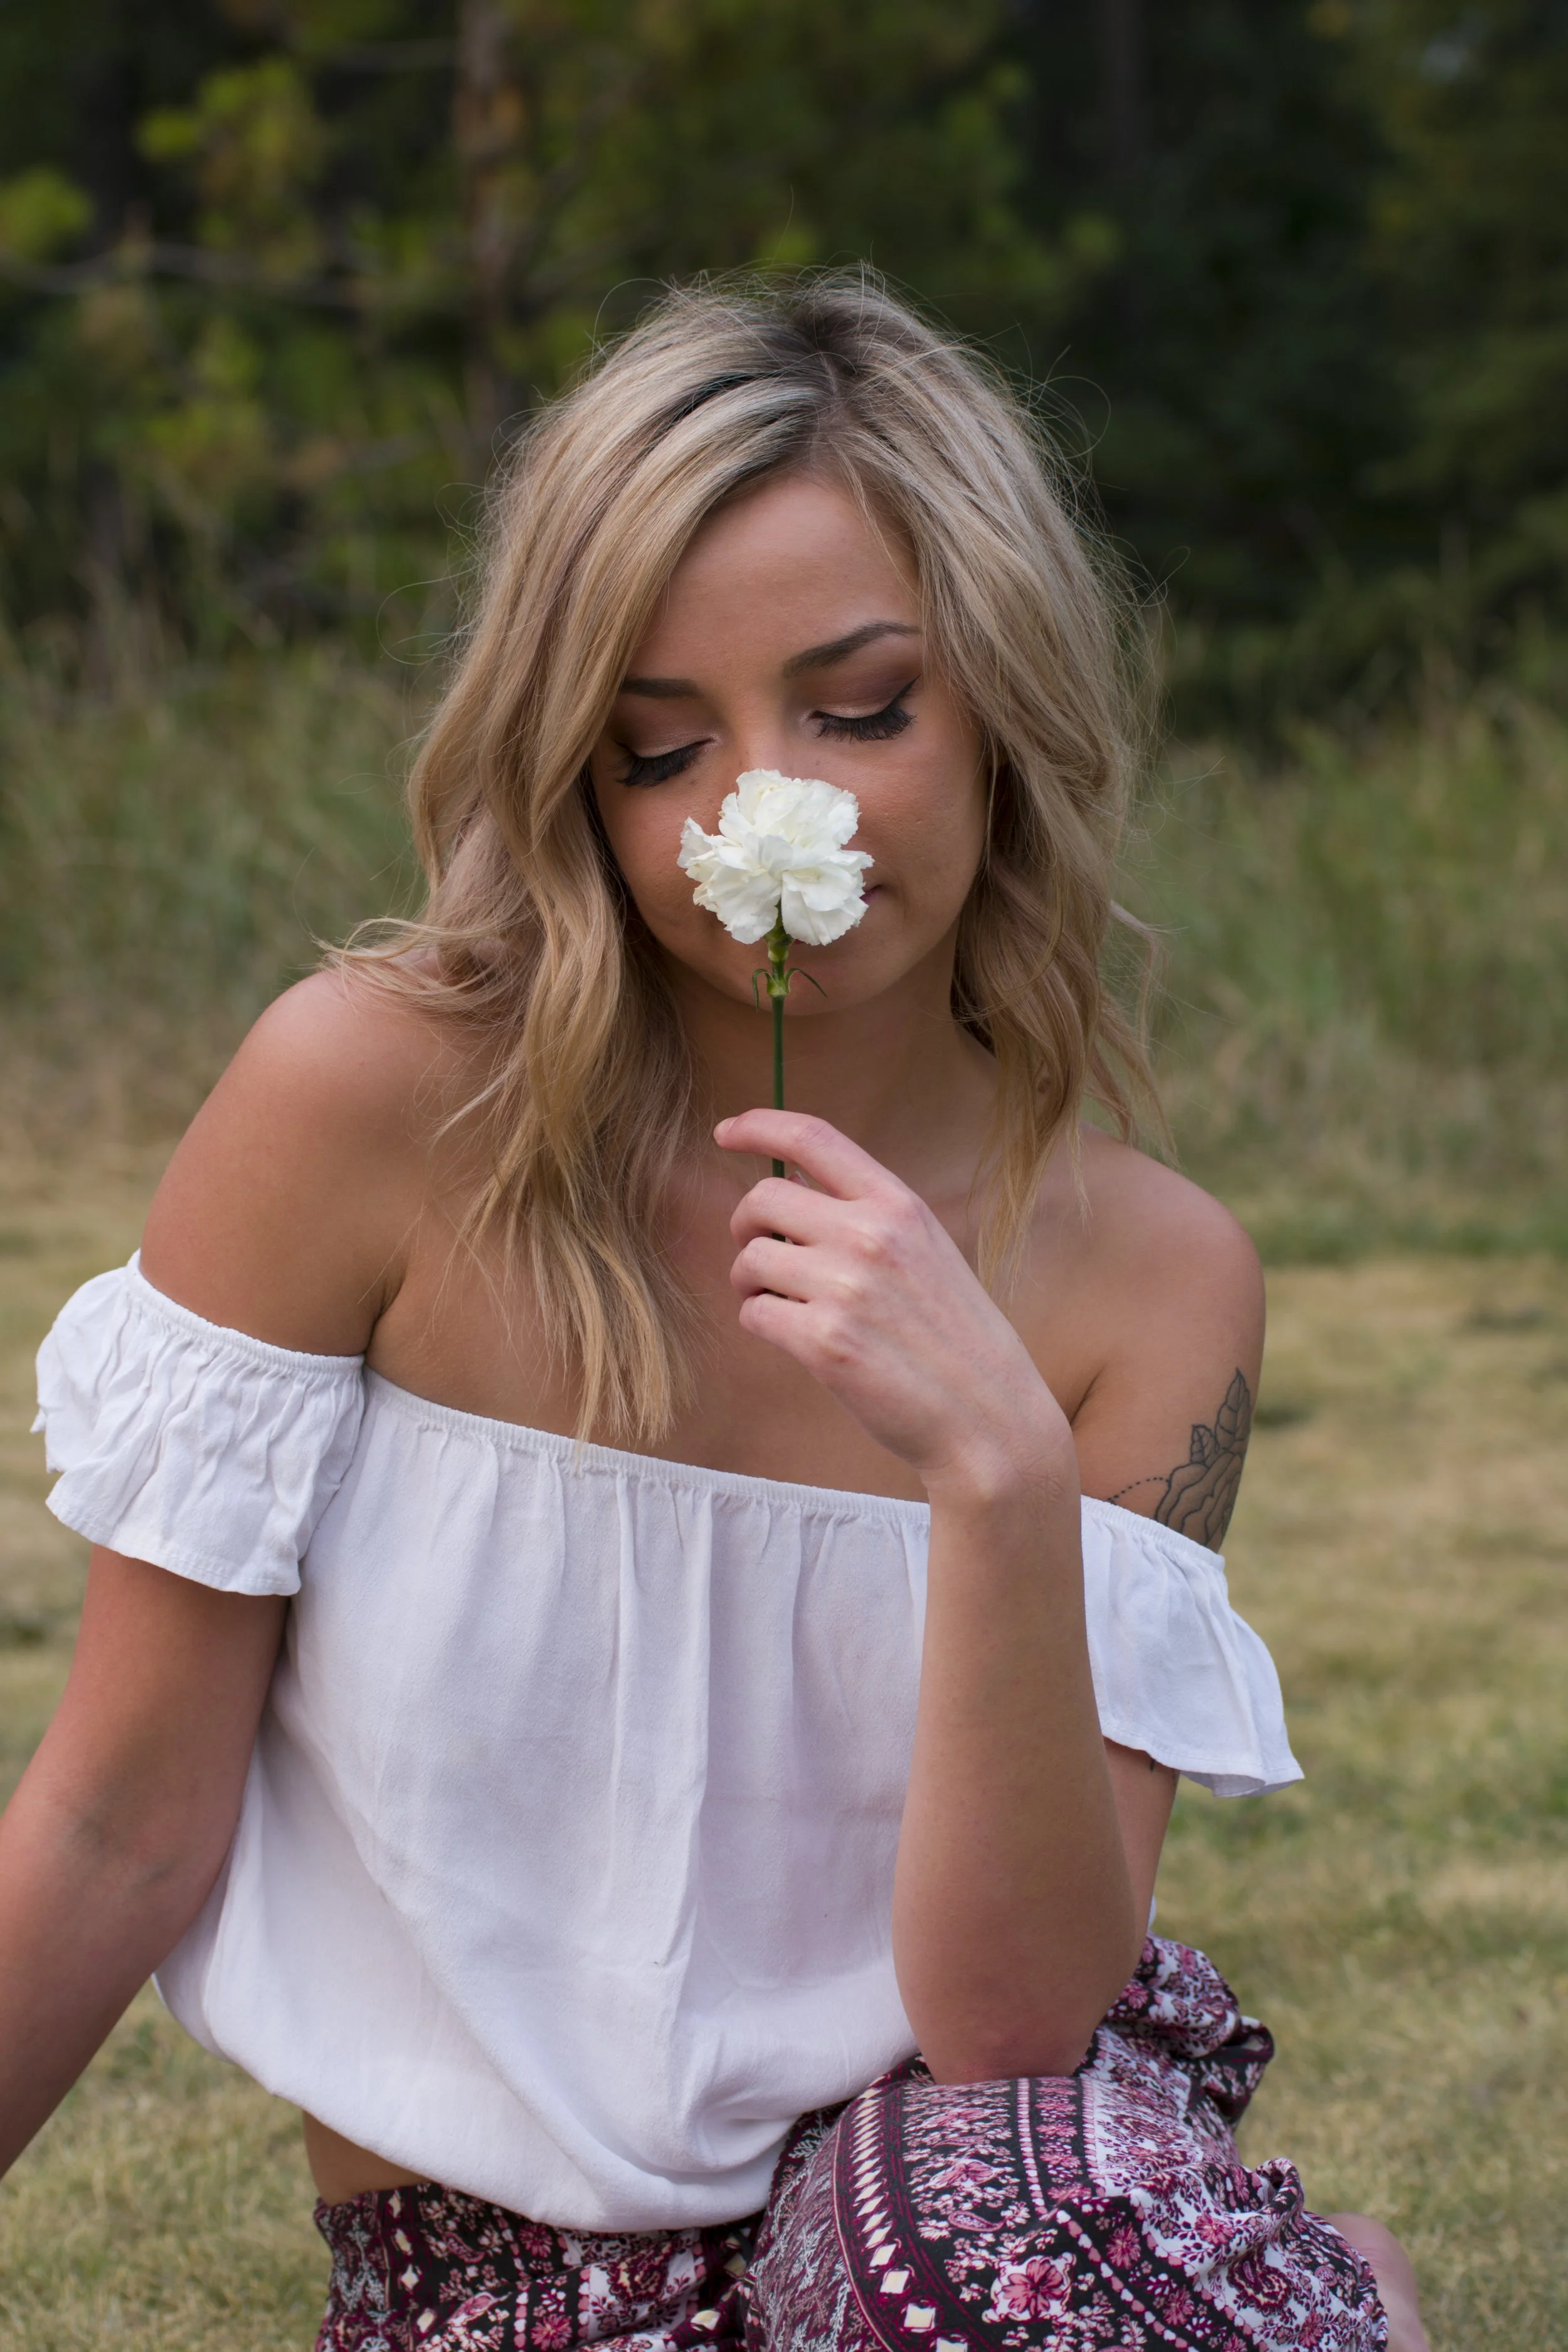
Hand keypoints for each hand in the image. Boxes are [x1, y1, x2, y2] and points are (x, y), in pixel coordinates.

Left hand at [717, 1109, 1075, 1505]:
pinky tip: (794, 1338)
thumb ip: (868, 1218)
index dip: (758, 1126)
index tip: (725, 1132)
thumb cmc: (953, 1338)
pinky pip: (754, 1313)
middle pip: (763, 1198)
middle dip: (746, 1226)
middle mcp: (870, 1235)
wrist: (988, 1417)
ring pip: (750, 1259)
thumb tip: (788, 1192)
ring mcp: (845, 1288)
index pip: (812, 1138)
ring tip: (783, 1304)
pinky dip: (762, 1323)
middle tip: (760, 1258)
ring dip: (751, 1282)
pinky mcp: (824, 1342)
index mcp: (899, 1204)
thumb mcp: (927, 1252)